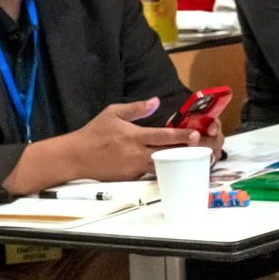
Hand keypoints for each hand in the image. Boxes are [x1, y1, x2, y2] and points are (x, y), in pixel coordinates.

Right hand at [64, 100, 198, 181]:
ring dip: (177, 161)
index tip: (196, 134)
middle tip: (203, 147)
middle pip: (168, 153)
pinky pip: (151, 173)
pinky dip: (162, 168)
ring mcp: (134, 168)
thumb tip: (156, 101)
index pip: (163, 136)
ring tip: (193, 156)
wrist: (75, 157)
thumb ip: (136, 108)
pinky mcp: (131, 178)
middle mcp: (136, 154)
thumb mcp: (112, 113)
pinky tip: (173, 164)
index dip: (182, 135)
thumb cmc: (94, 133)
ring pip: (162, 165)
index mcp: (133, 136)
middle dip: (187, 150)